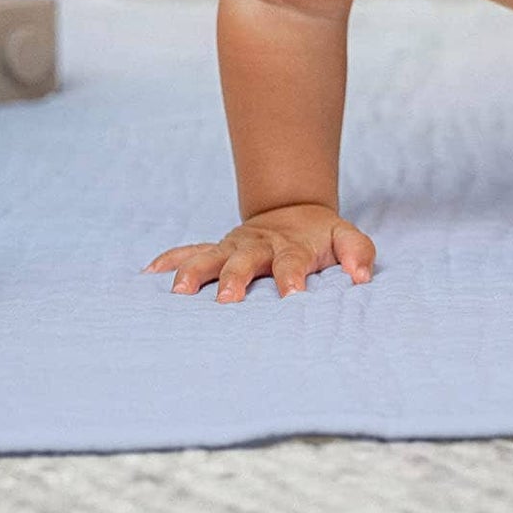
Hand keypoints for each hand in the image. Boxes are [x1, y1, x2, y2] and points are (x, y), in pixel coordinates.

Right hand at [144, 202, 374, 301]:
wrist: (294, 212)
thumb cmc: (321, 237)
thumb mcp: (346, 237)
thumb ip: (358, 253)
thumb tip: (362, 277)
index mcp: (292, 247)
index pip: (292, 262)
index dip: (292, 278)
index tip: (293, 296)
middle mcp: (258, 246)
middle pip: (245, 261)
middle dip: (235, 279)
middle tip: (227, 300)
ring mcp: (233, 247)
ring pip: (210, 256)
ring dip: (194, 271)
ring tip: (179, 292)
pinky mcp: (216, 249)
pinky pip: (188, 251)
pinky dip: (170, 260)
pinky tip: (149, 274)